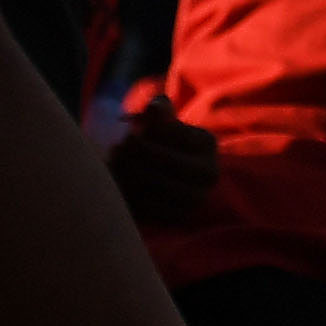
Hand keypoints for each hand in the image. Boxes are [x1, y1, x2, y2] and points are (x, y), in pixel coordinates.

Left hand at [103, 108, 222, 229]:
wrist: (160, 175)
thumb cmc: (156, 141)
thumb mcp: (159, 121)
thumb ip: (158, 110)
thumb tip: (155, 109)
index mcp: (207, 143)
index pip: (174, 136)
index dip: (147, 134)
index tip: (129, 135)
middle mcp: (210, 172)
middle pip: (169, 162)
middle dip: (138, 154)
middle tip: (117, 148)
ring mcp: (197, 197)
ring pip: (160, 186)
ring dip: (131, 173)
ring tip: (115, 163)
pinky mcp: (180, 217)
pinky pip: (153, 208)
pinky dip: (131, 195)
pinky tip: (117, 184)